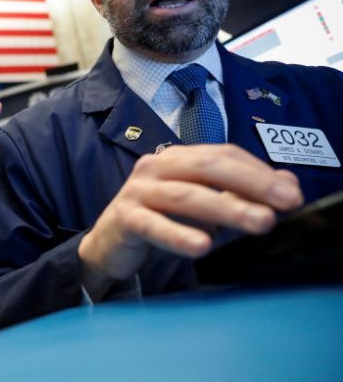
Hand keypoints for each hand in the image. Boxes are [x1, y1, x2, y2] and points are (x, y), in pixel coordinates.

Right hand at [78, 144, 302, 299]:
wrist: (109, 245)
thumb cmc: (159, 220)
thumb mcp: (202, 204)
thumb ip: (238, 192)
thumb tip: (287, 183)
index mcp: (177, 158)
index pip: (223, 155)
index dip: (259, 171)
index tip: (292, 194)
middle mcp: (156, 167)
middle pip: (207, 167)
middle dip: (251, 184)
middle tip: (286, 203)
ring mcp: (138, 191)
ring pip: (185, 196)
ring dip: (226, 208)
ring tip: (260, 223)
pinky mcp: (124, 218)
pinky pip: (153, 225)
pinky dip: (178, 235)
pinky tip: (202, 246)